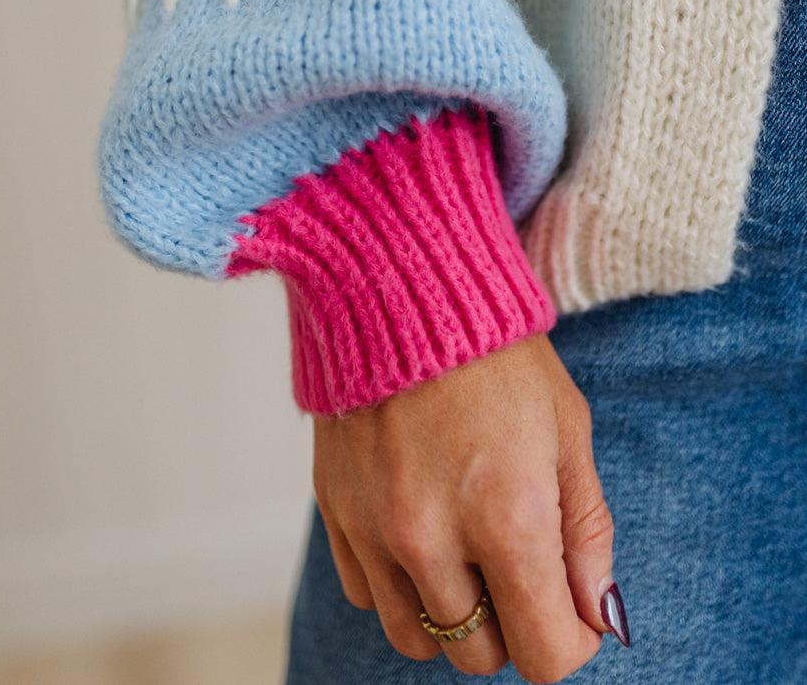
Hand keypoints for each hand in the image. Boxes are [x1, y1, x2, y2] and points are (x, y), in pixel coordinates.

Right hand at [313, 334, 619, 682]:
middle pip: (479, 656)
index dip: (571, 641)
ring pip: (417, 639)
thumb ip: (586, 532)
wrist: (402, 286)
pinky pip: (368, 594)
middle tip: (518, 562)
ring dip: (452, 613)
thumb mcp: (568, 430)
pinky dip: (398, 581)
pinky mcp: (335, 512)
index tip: (572, 608)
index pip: (546, 657)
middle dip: (511, 624)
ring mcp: (375, 529)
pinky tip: (419, 525)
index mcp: (508, 519)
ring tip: (467, 550)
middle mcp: (433, 539)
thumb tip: (599, 616)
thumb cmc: (497, 354)